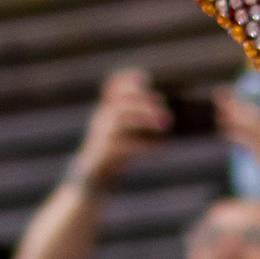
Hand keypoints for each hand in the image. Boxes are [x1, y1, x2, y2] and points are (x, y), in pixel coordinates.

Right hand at [72, 67, 169, 185]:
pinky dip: (146, 147)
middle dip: (145, 104)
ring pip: (122, 119)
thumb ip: (135, 119)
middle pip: (122, 103)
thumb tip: (159, 107)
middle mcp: (102, 120)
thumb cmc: (111, 155)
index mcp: (106, 113)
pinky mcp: (105, 153)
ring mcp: (102, 136)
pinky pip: (126, 145)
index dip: (126, 81)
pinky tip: (161, 152)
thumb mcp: (122, 133)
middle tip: (167, 114)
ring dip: (146, 119)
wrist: (92, 179)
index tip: (145, 78)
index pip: (112, 89)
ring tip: (166, 125)